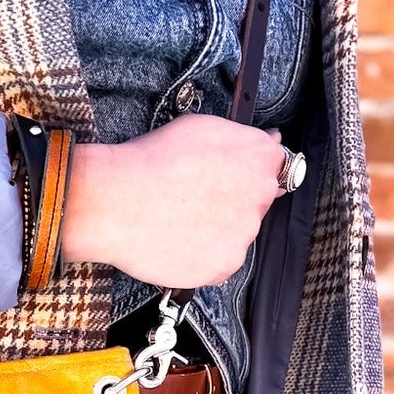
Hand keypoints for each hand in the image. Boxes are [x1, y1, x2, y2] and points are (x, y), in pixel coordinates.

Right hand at [58, 116, 288, 287]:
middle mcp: (260, 197)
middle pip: (255, 204)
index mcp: (259, 158)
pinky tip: (177, 240)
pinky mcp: (224, 265)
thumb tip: (269, 142)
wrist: (115, 203)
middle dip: (231, 202)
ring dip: (216, 231)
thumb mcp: (201, 127)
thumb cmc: (150, 161)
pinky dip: (201, 256)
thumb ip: (242, 138)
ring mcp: (243, 235)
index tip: (235, 178)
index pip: (277, 167)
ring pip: (235, 235)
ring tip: (179, 221)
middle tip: (193, 200)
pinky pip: (218, 263)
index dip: (251, 172)